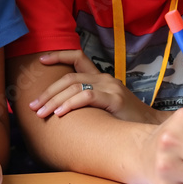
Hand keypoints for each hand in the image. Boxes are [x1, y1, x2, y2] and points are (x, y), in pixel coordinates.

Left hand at [29, 51, 163, 123]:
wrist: (150, 127)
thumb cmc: (123, 120)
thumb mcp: (103, 106)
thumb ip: (86, 102)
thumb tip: (58, 107)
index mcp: (100, 77)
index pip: (77, 57)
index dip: (59, 56)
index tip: (41, 60)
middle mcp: (104, 78)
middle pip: (68, 77)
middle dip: (48, 92)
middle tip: (33, 106)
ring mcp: (110, 87)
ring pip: (74, 86)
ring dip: (54, 100)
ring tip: (41, 113)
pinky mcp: (115, 99)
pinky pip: (87, 97)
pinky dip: (70, 104)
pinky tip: (60, 114)